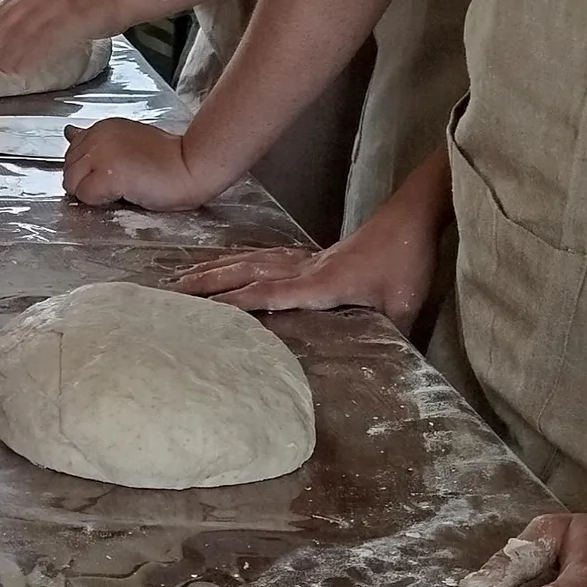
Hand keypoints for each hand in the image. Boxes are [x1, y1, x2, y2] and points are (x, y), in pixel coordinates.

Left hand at [0, 0, 124, 76]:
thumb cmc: (86, 7)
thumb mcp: (52, 3)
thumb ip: (28, 15)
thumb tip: (3, 37)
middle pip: (4, 25)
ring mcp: (56, 4)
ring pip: (20, 33)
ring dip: (0, 56)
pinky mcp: (73, 17)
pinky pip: (45, 40)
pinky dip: (29, 55)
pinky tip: (16, 69)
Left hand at [61, 119, 210, 210]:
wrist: (193, 166)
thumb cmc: (167, 160)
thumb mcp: (125, 142)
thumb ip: (97, 142)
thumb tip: (69, 132)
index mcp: (101, 127)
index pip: (70, 156)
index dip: (89, 173)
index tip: (116, 173)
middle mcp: (97, 136)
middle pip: (68, 172)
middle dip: (87, 184)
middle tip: (122, 183)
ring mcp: (100, 153)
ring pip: (72, 185)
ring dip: (93, 194)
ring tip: (123, 187)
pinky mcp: (107, 173)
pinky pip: (85, 196)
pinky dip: (101, 201)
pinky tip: (125, 192)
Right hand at [170, 206, 440, 331]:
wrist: (413, 217)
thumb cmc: (408, 261)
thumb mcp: (405, 305)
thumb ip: (390, 335)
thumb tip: (386, 369)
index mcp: (321, 283)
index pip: (269, 292)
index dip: (236, 302)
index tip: (202, 311)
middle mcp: (305, 268)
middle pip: (247, 272)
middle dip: (209, 282)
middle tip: (173, 291)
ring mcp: (306, 258)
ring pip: (251, 260)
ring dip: (217, 268)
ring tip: (184, 276)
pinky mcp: (313, 254)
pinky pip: (266, 255)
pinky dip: (240, 259)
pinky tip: (228, 263)